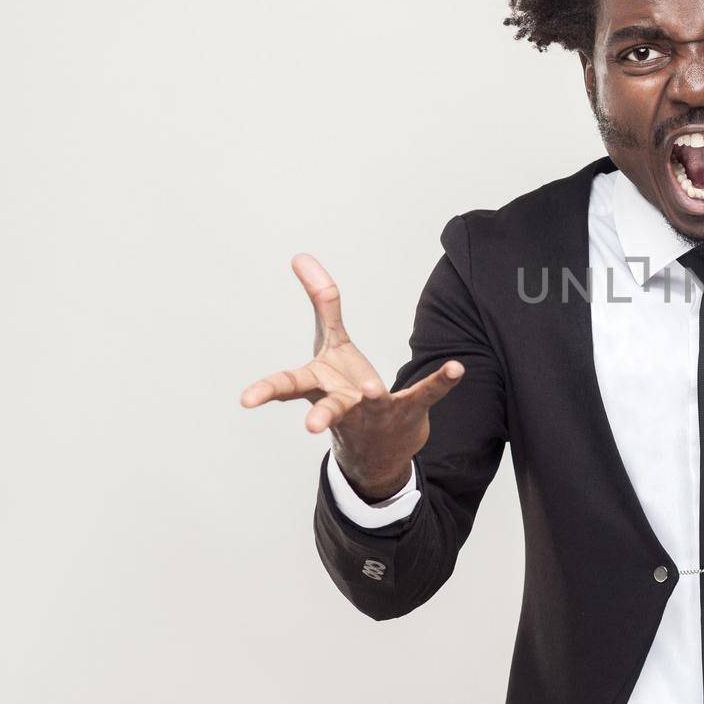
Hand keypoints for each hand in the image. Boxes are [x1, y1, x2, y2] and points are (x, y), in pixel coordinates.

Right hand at [239, 253, 464, 500]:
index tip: (246, 400)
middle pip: (326, 408)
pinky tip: (457, 368)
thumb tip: (300, 255)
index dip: (266, 391)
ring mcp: (375, 409)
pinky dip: (442, 380)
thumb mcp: (330, 343)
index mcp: (319, 386)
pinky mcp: (408, 409)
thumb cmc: (343, 387)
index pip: (287, 387)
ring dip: (370, 397)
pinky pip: (426, 393)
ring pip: (370, 405)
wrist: (374, 447)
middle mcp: (343, 402)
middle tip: (311, 427)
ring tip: (372, 390)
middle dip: (319, 415)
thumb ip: (321, 301)